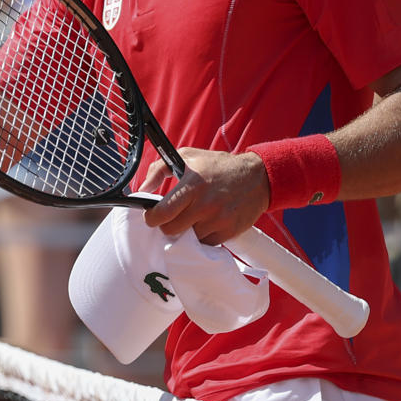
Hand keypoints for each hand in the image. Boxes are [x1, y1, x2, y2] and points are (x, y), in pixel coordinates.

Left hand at [139, 148, 270, 244]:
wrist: (258, 177)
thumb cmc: (219, 166)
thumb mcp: (187, 157)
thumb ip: (159, 169)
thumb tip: (142, 188)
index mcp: (192, 185)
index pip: (162, 213)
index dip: (152, 217)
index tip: (152, 215)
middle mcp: (205, 205)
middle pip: (171, 230)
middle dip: (167, 225)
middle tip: (171, 217)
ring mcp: (218, 220)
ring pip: (189, 238)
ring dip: (187, 231)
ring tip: (193, 217)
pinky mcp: (230, 231)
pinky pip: (206, 243)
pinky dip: (203, 236)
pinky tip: (205, 222)